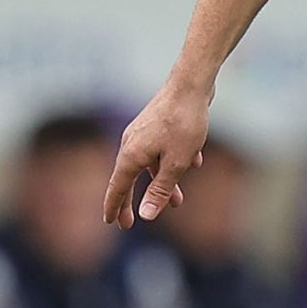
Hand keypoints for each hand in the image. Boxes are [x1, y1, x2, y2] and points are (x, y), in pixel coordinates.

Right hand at [103, 79, 210, 226]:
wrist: (192, 84)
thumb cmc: (184, 124)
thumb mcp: (175, 164)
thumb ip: (160, 190)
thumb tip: (146, 215)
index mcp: (130, 156)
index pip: (117, 188)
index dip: (114, 207)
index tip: (111, 223)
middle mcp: (131, 143)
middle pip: (129, 178)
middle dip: (132, 201)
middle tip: (129, 222)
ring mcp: (142, 132)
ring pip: (150, 165)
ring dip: (163, 183)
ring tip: (177, 202)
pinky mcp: (156, 124)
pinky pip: (163, 149)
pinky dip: (175, 160)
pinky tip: (196, 162)